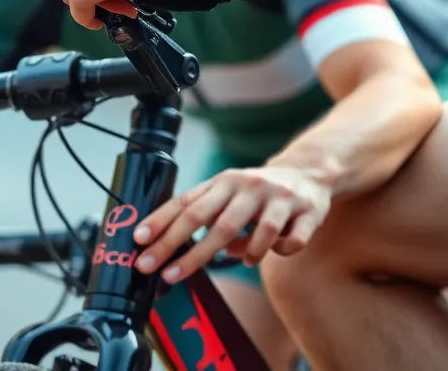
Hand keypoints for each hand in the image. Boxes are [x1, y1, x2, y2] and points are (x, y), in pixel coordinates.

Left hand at [131, 166, 330, 283]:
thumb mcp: (228, 196)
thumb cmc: (256, 193)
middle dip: (183, 251)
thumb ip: (206, 217)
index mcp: (221, 182)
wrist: (309, 173)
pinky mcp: (306, 211)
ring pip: (257, 233)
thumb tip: (180, 252)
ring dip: (247, 253)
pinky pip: (291, 242)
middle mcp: (245, 186)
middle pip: (211, 222)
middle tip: (162, 273)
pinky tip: (276, 249)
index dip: (160, 222)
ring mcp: (277, 197)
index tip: (138, 241)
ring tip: (244, 260)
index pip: (185, 203)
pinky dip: (280, 251)